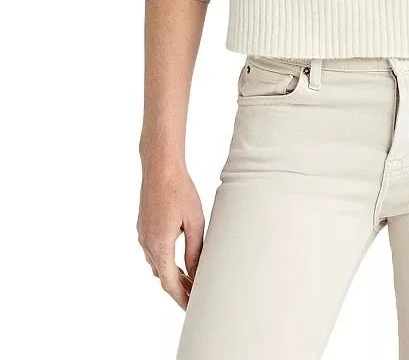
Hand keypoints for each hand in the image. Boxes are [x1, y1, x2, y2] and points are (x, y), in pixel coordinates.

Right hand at [136, 161, 204, 309]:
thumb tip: (196, 274)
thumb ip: (194, 251)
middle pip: (163, 277)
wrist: (160, 169)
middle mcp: (147, 245)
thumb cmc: (180, 192)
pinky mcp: (144, 227)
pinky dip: (166, 262)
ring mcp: (143, 236)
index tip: (192, 308)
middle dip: (179, 290)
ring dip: (172, 276)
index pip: (169, 284)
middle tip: (196, 298)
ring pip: (158, 265)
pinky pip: (154, 252)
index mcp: (159, 246)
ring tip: (191, 282)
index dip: (181, 298)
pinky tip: (179, 260)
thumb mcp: (194, 223)